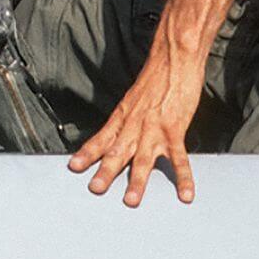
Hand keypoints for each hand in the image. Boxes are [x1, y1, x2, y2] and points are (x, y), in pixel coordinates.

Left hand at [68, 53, 203, 206]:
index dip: (87, 152)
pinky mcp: (175, 127)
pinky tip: (185, 194)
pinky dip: (183, 177)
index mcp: (124, 115)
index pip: (102, 137)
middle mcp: (135, 122)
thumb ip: (129, 118)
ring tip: (131, 200)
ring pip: (143, 157)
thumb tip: (123, 133)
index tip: (73, 166)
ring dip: (137, 180)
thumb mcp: (135, 97)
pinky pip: (179, 157)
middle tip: (95, 189)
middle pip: (117, 150)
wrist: (174, 58)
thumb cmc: (157, 76)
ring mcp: (155, 126)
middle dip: (106, 171)